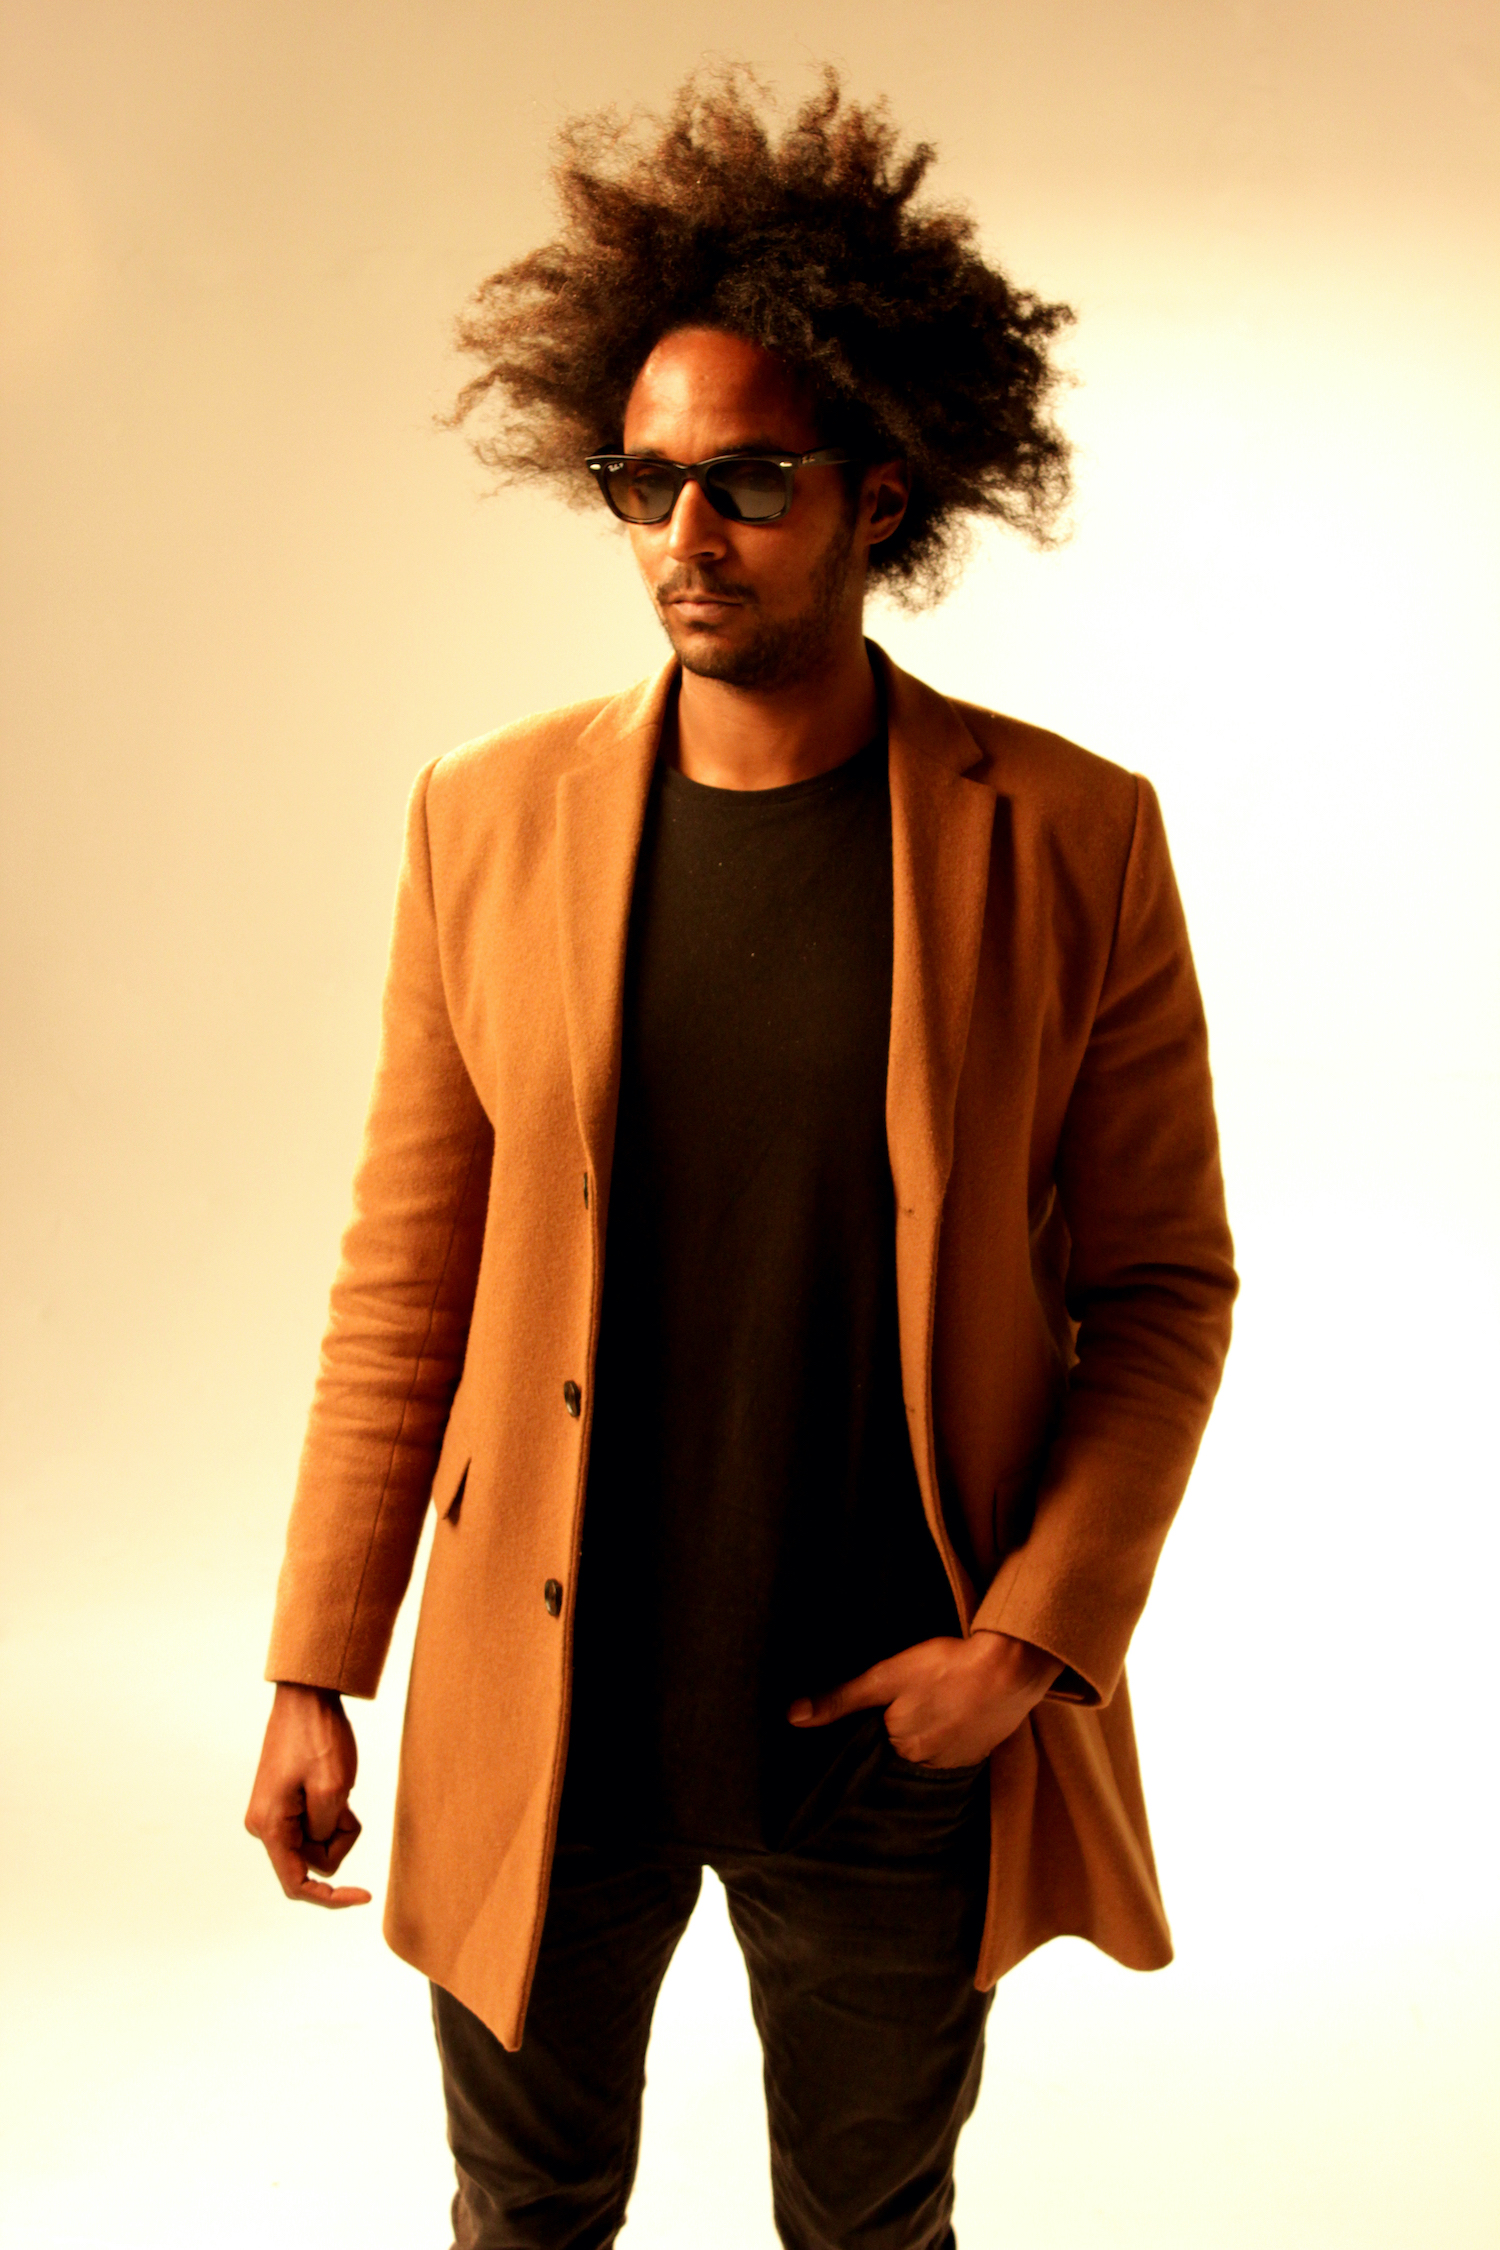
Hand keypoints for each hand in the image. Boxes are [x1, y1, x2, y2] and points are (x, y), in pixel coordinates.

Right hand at [244, 1682, 372, 1907]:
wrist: (307, 1696)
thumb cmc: (318, 1736)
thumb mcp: (333, 1789)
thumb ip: (327, 1832)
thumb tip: (322, 1848)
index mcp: (269, 1826)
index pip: (296, 1884)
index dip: (330, 1898)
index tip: (364, 1897)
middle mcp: (265, 1825)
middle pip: (314, 1860)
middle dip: (338, 1837)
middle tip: (346, 1800)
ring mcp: (275, 1813)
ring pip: (318, 1842)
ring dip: (337, 1821)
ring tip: (340, 1786)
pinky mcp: (286, 1802)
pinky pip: (316, 1823)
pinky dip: (333, 1811)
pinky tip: (335, 1783)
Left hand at [787, 1630, 1064, 1767]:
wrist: (1010, 1668)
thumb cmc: (945, 1667)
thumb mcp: (886, 1677)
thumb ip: (841, 1699)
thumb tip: (793, 1717)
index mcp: (901, 1747)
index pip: (875, 1743)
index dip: (876, 1724)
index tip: (885, 1705)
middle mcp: (927, 1764)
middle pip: (902, 1747)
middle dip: (902, 1728)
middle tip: (913, 1697)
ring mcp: (957, 1760)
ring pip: (929, 1747)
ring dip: (928, 1732)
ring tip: (934, 1703)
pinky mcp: (981, 1752)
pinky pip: (955, 1747)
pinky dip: (952, 1733)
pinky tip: (954, 1711)